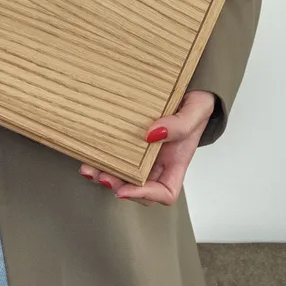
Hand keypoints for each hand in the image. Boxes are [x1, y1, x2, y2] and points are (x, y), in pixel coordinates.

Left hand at [79, 89, 216, 205]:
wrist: (189, 90)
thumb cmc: (196, 105)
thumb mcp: (195, 111)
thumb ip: (180, 125)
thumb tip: (152, 135)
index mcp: (176, 162)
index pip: (165, 192)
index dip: (145, 195)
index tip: (125, 190)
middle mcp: (158, 162)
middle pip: (139, 186)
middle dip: (119, 186)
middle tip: (102, 177)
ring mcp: (143, 151)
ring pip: (124, 172)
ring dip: (105, 174)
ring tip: (89, 169)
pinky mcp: (130, 139)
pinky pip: (117, 152)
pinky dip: (103, 156)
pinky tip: (90, 153)